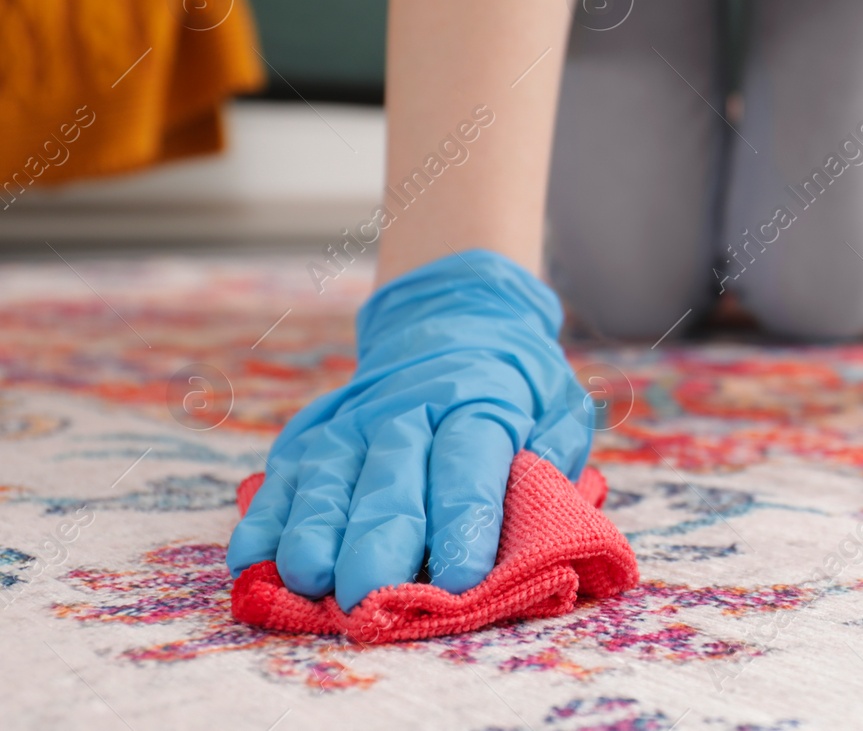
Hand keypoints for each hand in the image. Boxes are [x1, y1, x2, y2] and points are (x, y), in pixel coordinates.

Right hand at [227, 249, 593, 610]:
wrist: (456, 319)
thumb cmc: (516, 385)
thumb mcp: (558, 404)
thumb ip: (555, 456)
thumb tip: (552, 512)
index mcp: (480, 403)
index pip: (469, 464)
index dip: (463, 520)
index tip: (460, 578)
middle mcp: (410, 409)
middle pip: (391, 477)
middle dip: (378, 539)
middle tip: (369, 595)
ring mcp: (354, 419)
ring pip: (328, 476)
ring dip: (313, 529)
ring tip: (307, 578)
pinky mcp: (313, 431)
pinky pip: (284, 476)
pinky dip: (264, 517)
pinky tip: (252, 558)